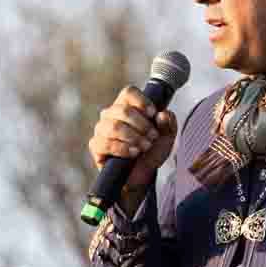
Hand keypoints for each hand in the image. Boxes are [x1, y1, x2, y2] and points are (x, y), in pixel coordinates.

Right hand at [89, 87, 176, 204]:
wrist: (143, 174)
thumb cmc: (152, 150)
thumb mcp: (166, 136)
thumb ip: (168, 123)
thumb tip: (162, 114)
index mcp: (127, 106)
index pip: (129, 92)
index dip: (142, 101)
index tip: (153, 114)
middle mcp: (111, 114)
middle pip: (122, 109)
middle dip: (142, 125)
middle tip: (152, 137)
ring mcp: (102, 129)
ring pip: (114, 126)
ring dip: (133, 137)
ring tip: (145, 147)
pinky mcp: (96, 146)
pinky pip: (105, 143)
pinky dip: (122, 148)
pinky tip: (133, 153)